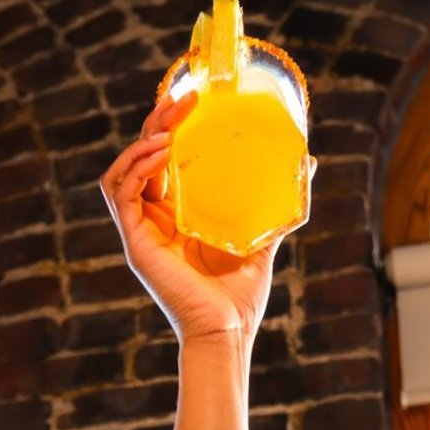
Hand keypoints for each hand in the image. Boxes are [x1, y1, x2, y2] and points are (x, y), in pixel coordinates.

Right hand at [98, 95, 298, 349]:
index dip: (170, 127)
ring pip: (123, 171)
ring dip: (142, 141)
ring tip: (170, 125)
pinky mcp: (136, 244)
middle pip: (141, 157)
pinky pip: (122, 194)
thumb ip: (278, 204)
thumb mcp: (262, 236)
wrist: (227, 331)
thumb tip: (307, 164)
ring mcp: (142, 232)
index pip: (161, 161)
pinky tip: (162, 152)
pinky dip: (137, 167)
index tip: (194, 99)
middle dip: (158, 122)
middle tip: (186, 98)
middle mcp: (153, 221)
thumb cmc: (240, 296)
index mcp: (175, 217)